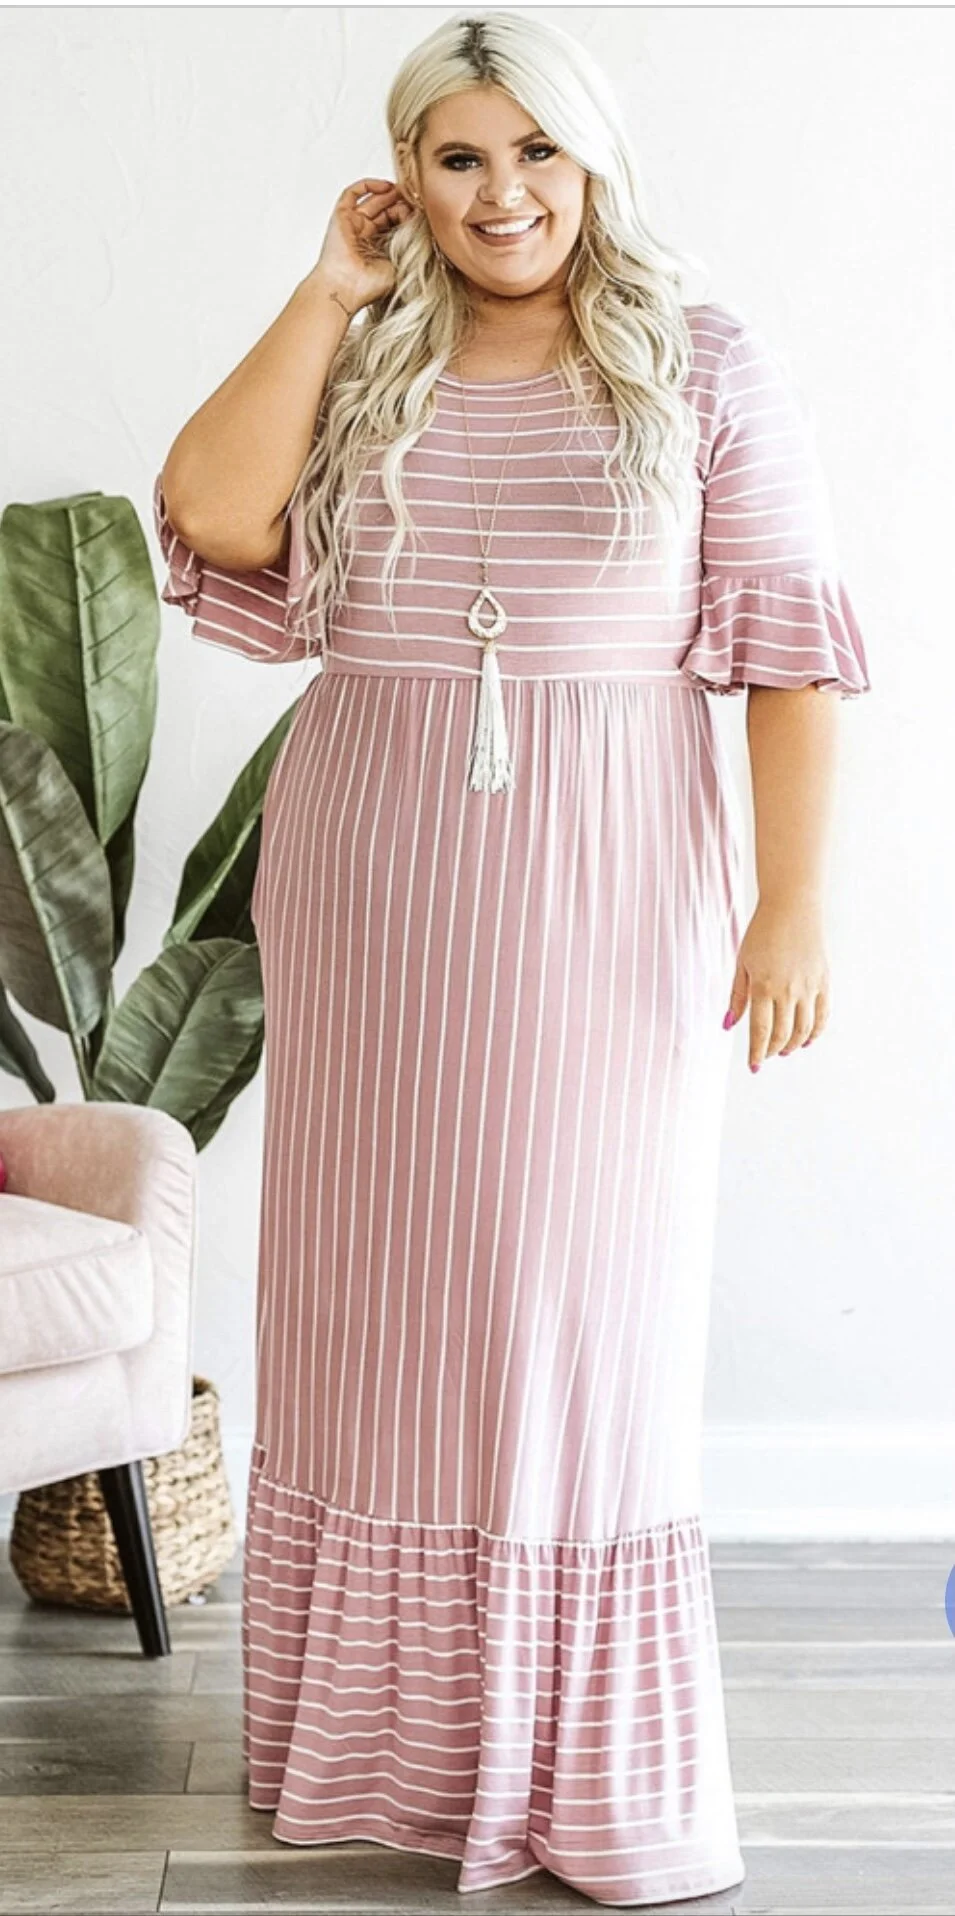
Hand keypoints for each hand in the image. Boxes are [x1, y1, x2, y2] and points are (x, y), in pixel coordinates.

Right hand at [307, 176, 415, 314]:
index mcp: (377, 249)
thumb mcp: (399, 262)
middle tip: (414, 198)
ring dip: (388, 194)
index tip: (421, 212)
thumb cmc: (369, 286)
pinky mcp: (341, 217)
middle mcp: (364, 236)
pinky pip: (352, 193)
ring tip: (403, 191)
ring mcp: (352, 225)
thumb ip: (409, 244)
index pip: (393, 224)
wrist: (346, 288)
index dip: (406, 215)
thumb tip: (420, 221)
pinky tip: (386, 187)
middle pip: (383, 210)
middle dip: (399, 202)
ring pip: (371, 201)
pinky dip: (369, 185)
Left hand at [724, 896, 829, 1071]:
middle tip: (767, 1056)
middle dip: (773, 1050)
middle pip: (783, 1035)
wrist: (792, 906)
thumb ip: (737, 996)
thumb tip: (728, 1024)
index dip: (757, 1053)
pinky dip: (816, 1032)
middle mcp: (788, 990)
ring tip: (785, 1050)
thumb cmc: (762, 932)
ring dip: (794, 1045)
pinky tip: (807, 1040)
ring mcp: (809, 987)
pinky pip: (823, 1015)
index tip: (753, 1065)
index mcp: (763, 986)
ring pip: (804, 1030)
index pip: (761, 1031)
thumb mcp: (742, 963)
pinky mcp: (824, 981)